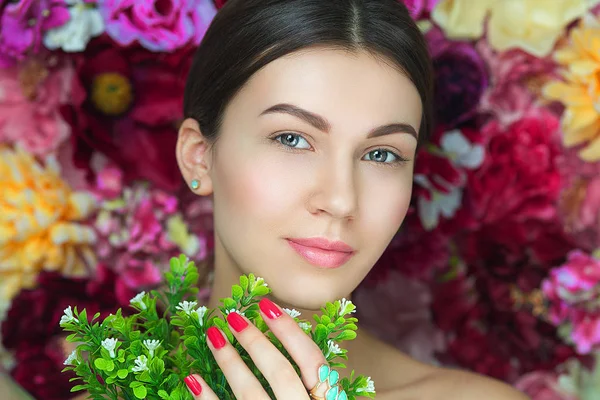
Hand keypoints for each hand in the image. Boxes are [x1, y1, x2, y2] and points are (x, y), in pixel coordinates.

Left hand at [183, 298, 345, 399]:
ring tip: (213, 336)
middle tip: (233, 316)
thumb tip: (300, 360)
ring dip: (230, 362)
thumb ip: (317, 391)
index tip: (267, 305)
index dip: (291, 331)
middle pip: (283, 375)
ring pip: (251, 397)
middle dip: (257, 342)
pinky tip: (192, 380)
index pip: (313, 363)